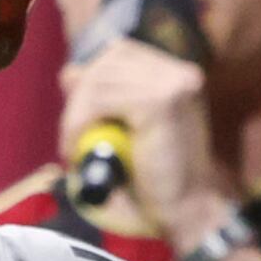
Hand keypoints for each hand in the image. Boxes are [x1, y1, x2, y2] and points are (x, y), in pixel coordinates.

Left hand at [59, 36, 220, 245]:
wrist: (191, 208)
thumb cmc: (161, 176)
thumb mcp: (127, 129)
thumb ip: (104, 99)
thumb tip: (69, 72)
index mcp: (177, 74)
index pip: (121, 53)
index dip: (92, 76)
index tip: (77, 112)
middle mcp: (179, 72)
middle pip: (108, 61)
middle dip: (80, 95)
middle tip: (71, 135)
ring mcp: (173, 83)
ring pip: (99, 81)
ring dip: (75, 115)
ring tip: (73, 147)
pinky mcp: (161, 102)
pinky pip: (100, 100)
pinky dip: (78, 124)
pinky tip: (78, 149)